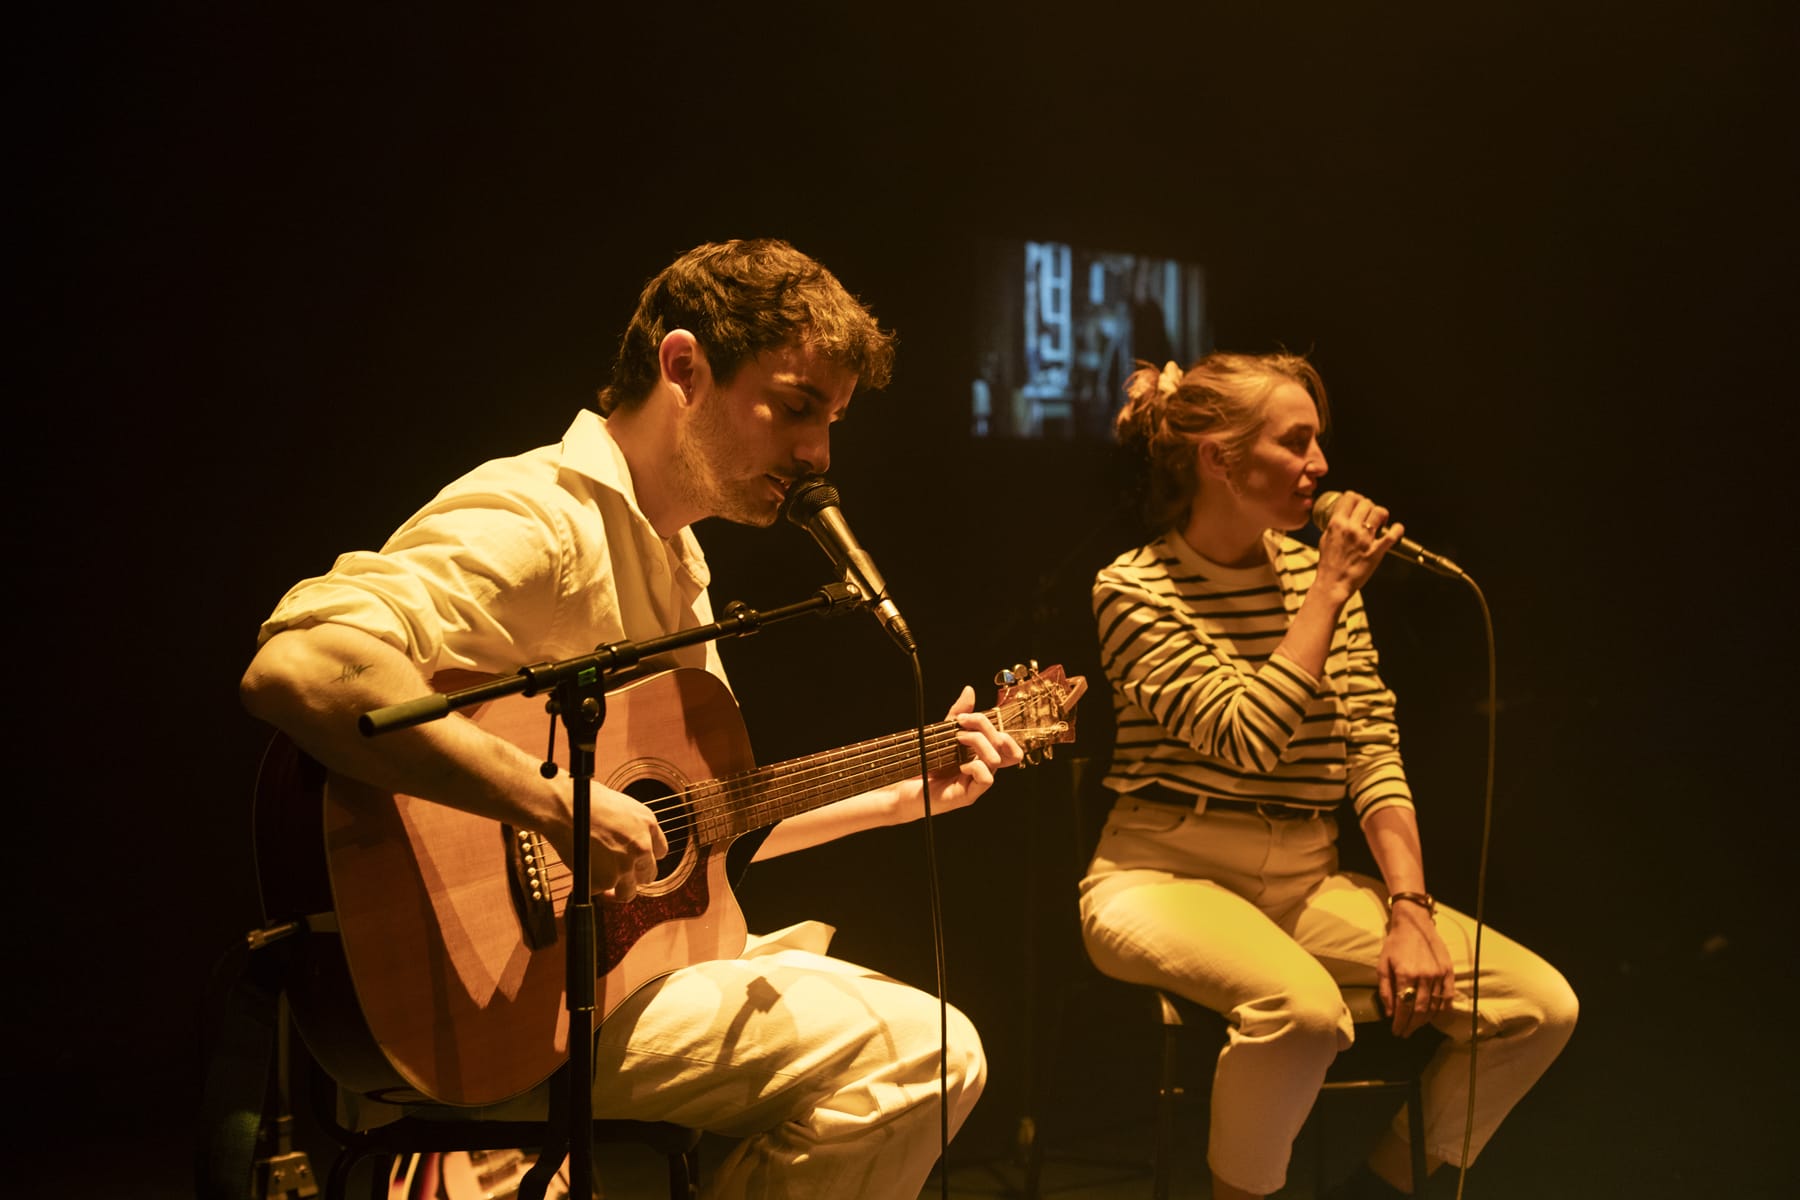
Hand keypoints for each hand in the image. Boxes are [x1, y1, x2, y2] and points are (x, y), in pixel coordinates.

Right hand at [545, 782, 668, 903]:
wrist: (565, 806)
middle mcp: (641, 847)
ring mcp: (624, 866)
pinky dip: (590, 886)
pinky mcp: (604, 880)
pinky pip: (599, 891)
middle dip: (635, 877)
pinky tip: (584, 873)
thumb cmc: (585, 800)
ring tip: (606, 889)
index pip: (660, 851)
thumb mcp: (622, 806)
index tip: (638, 861)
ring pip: (628, 892)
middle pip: (649, 874)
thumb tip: (629, 841)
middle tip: (621, 875)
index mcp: (648, 825)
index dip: (647, 857)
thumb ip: (632, 827)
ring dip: (617, 891)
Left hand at [922, 685, 1024, 814]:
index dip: (999, 728)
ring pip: (995, 759)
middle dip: (983, 726)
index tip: (968, 718)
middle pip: (1003, 744)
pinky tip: (960, 766)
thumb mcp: (942, 734)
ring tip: (957, 740)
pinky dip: (975, 767)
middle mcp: (983, 768)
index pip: (1008, 744)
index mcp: (981, 756)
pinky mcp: (968, 795)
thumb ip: (958, 714)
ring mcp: (976, 782)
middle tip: (960, 724)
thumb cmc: (925, 763)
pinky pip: (986, 778)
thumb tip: (969, 691)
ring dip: (977, 743)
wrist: (903, 787)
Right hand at [1317, 490, 1404, 596]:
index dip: (1356, 497)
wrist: (1333, 584)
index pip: (1350, 497)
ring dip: (1382, 514)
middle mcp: (1351, 528)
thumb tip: (1341, 516)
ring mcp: (1365, 539)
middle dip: (1370, 505)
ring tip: (1381, 520)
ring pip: (1380, 512)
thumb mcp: (1325, 539)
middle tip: (1370, 513)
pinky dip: (1398, 529)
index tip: (1359, 502)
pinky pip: (1393, 535)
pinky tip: (1397, 528)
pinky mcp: (1376, 551)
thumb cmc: (1328, 564)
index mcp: (1336, 524)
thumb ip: (1334, 525)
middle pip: (1366, 502)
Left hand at [1378, 903, 1455, 1036]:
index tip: (1396, 1031)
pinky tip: (1434, 1016)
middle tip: (1405, 1033)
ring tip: (1416, 1026)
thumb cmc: (1395, 944)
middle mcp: (1424, 976)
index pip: (1404, 1007)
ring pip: (1434, 1006)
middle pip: (1420, 1010)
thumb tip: (1390, 1013)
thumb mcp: (1383, 964)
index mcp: (1405, 974)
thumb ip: (1385, 990)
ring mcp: (1438, 974)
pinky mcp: (1449, 972)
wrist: (1414, 924)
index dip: (1400, 1022)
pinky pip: (1448, 997)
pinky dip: (1442, 1010)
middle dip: (1412, 1025)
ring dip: (1425, 1020)